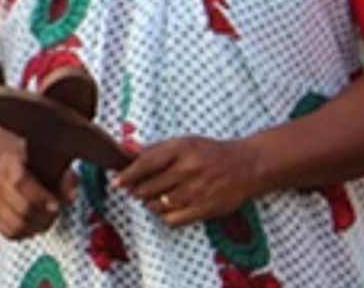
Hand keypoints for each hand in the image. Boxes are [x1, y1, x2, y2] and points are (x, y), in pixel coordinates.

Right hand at [0, 143, 71, 238]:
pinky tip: (36, 224)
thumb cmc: (39, 166)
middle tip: (55, 213)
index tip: (56, 205)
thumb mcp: (54, 165)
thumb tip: (70, 197)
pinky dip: (27, 233)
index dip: (40, 197)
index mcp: (9, 161)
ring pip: (15, 224)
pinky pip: (9, 233)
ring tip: (48, 219)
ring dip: (37, 226)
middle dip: (43, 216)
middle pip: (20, 207)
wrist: (15, 167)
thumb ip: (65, 179)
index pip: (20, 181)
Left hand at [114, 135, 262, 227]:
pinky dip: (166, 216)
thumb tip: (127, 151)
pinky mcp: (205, 209)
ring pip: (158, 205)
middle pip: (148, 187)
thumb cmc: (210, 153)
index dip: (127, 175)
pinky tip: (169, 208)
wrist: (246, 166)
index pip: (145, 164)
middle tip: (137, 190)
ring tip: (155, 197)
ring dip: (151, 204)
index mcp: (180, 149)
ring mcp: (197, 191)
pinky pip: (173, 220)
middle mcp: (188, 169)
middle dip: (138, 191)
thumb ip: (155, 148)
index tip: (117, 182)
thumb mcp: (184, 142)